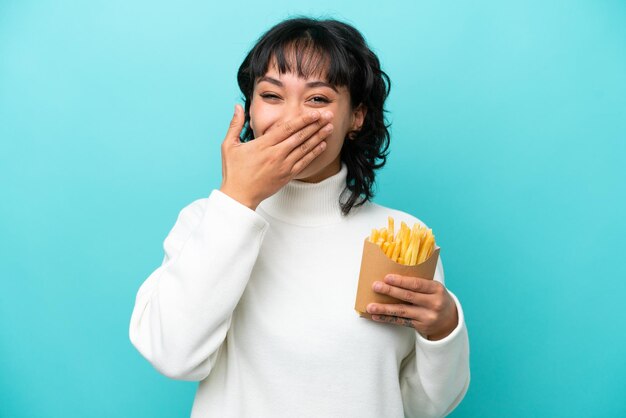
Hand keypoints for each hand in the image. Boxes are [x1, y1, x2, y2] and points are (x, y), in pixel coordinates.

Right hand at [219, 104, 333, 209]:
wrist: (239, 196)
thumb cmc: (233, 171)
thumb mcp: (229, 145)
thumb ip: (235, 124)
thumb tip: (238, 106)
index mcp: (263, 145)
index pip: (287, 128)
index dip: (302, 120)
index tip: (314, 113)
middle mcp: (276, 154)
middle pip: (300, 136)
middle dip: (315, 125)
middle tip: (328, 115)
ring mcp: (283, 166)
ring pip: (304, 148)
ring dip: (319, 137)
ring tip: (330, 127)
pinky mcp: (287, 176)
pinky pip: (304, 162)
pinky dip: (314, 153)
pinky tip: (322, 145)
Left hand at [367, 274, 458, 340]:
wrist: (450, 320)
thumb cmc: (436, 298)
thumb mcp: (434, 288)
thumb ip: (419, 283)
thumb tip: (393, 275)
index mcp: (437, 289)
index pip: (417, 284)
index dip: (401, 281)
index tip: (387, 277)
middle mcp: (434, 304)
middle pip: (408, 296)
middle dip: (390, 291)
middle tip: (375, 286)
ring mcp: (427, 317)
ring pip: (402, 311)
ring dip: (384, 309)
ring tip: (370, 306)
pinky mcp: (420, 326)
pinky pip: (401, 322)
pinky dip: (387, 319)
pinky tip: (376, 316)